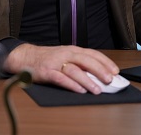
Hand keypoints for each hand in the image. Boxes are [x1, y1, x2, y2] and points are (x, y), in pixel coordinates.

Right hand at [3, 44, 118, 94]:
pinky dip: (71, 84)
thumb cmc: (48, 59)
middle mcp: (65, 54)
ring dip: (87, 80)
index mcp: (72, 50)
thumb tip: (99, 75)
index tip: (115, 71)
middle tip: (110, 80)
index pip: (92, 54)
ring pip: (75, 70)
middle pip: (86, 60)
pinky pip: (61, 78)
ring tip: (97, 89)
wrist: (25, 57)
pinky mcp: (47, 72)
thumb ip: (80, 64)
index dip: (105, 62)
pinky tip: (80, 90)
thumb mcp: (65, 57)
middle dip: (100, 70)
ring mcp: (56, 62)